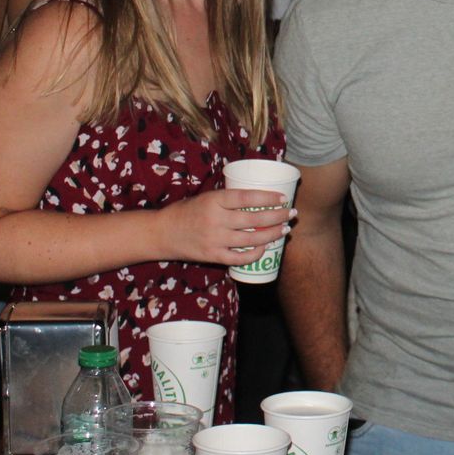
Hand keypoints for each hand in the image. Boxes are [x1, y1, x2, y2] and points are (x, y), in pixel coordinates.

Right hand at [158, 187, 294, 265]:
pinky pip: (239, 258)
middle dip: (278, 217)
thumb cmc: (187, 211)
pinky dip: (254, 254)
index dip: (268, 197)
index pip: (247, 197)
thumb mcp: (206, 198)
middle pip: (254, 219)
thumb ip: (228, 199)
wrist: (162, 233)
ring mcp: (214, 240)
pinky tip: (265, 247)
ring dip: (272, 234)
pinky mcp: (212, 256)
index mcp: (214, 201)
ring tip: (284, 229)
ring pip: (251, 239)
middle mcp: (215, 220)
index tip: (283, 198)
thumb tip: (259, 196)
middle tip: (292, 214)